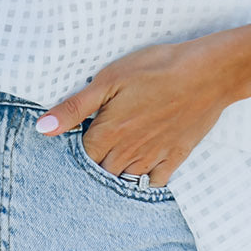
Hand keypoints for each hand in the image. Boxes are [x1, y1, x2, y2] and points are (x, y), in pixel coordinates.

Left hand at [34, 38, 229, 186]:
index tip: (71, 144)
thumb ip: (74, 108)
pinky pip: (154, 182)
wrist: (209, 73)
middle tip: (89, 155)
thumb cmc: (157, 69)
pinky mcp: (176, 156)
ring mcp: (154, 157)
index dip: (73, 152)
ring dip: (114, 175)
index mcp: (109, 133)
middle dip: (92, 166)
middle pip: (100, 172)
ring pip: (124, 179)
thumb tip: (42, 128)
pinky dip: (143, 182)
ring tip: (109, 164)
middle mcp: (129, 152)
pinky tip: (139, 172)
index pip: (80, 157)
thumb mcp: (109, 80)